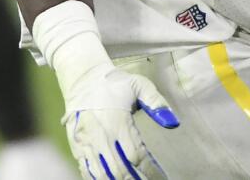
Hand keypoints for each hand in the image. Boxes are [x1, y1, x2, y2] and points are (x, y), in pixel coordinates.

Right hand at [63, 63, 177, 179]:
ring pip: (102, 174)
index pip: (136, 155)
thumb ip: (157, 103)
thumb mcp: (140, 85)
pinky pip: (86, 170)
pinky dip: (98, 178)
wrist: (83, 79)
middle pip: (119, 169)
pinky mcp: (76, 146)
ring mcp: (87, 143)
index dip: (149, 169)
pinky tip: (109, 178)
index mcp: (119, 122)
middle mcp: (102, 136)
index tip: (160, 175)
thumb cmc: (115, 83)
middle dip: (135, 178)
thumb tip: (173, 123)